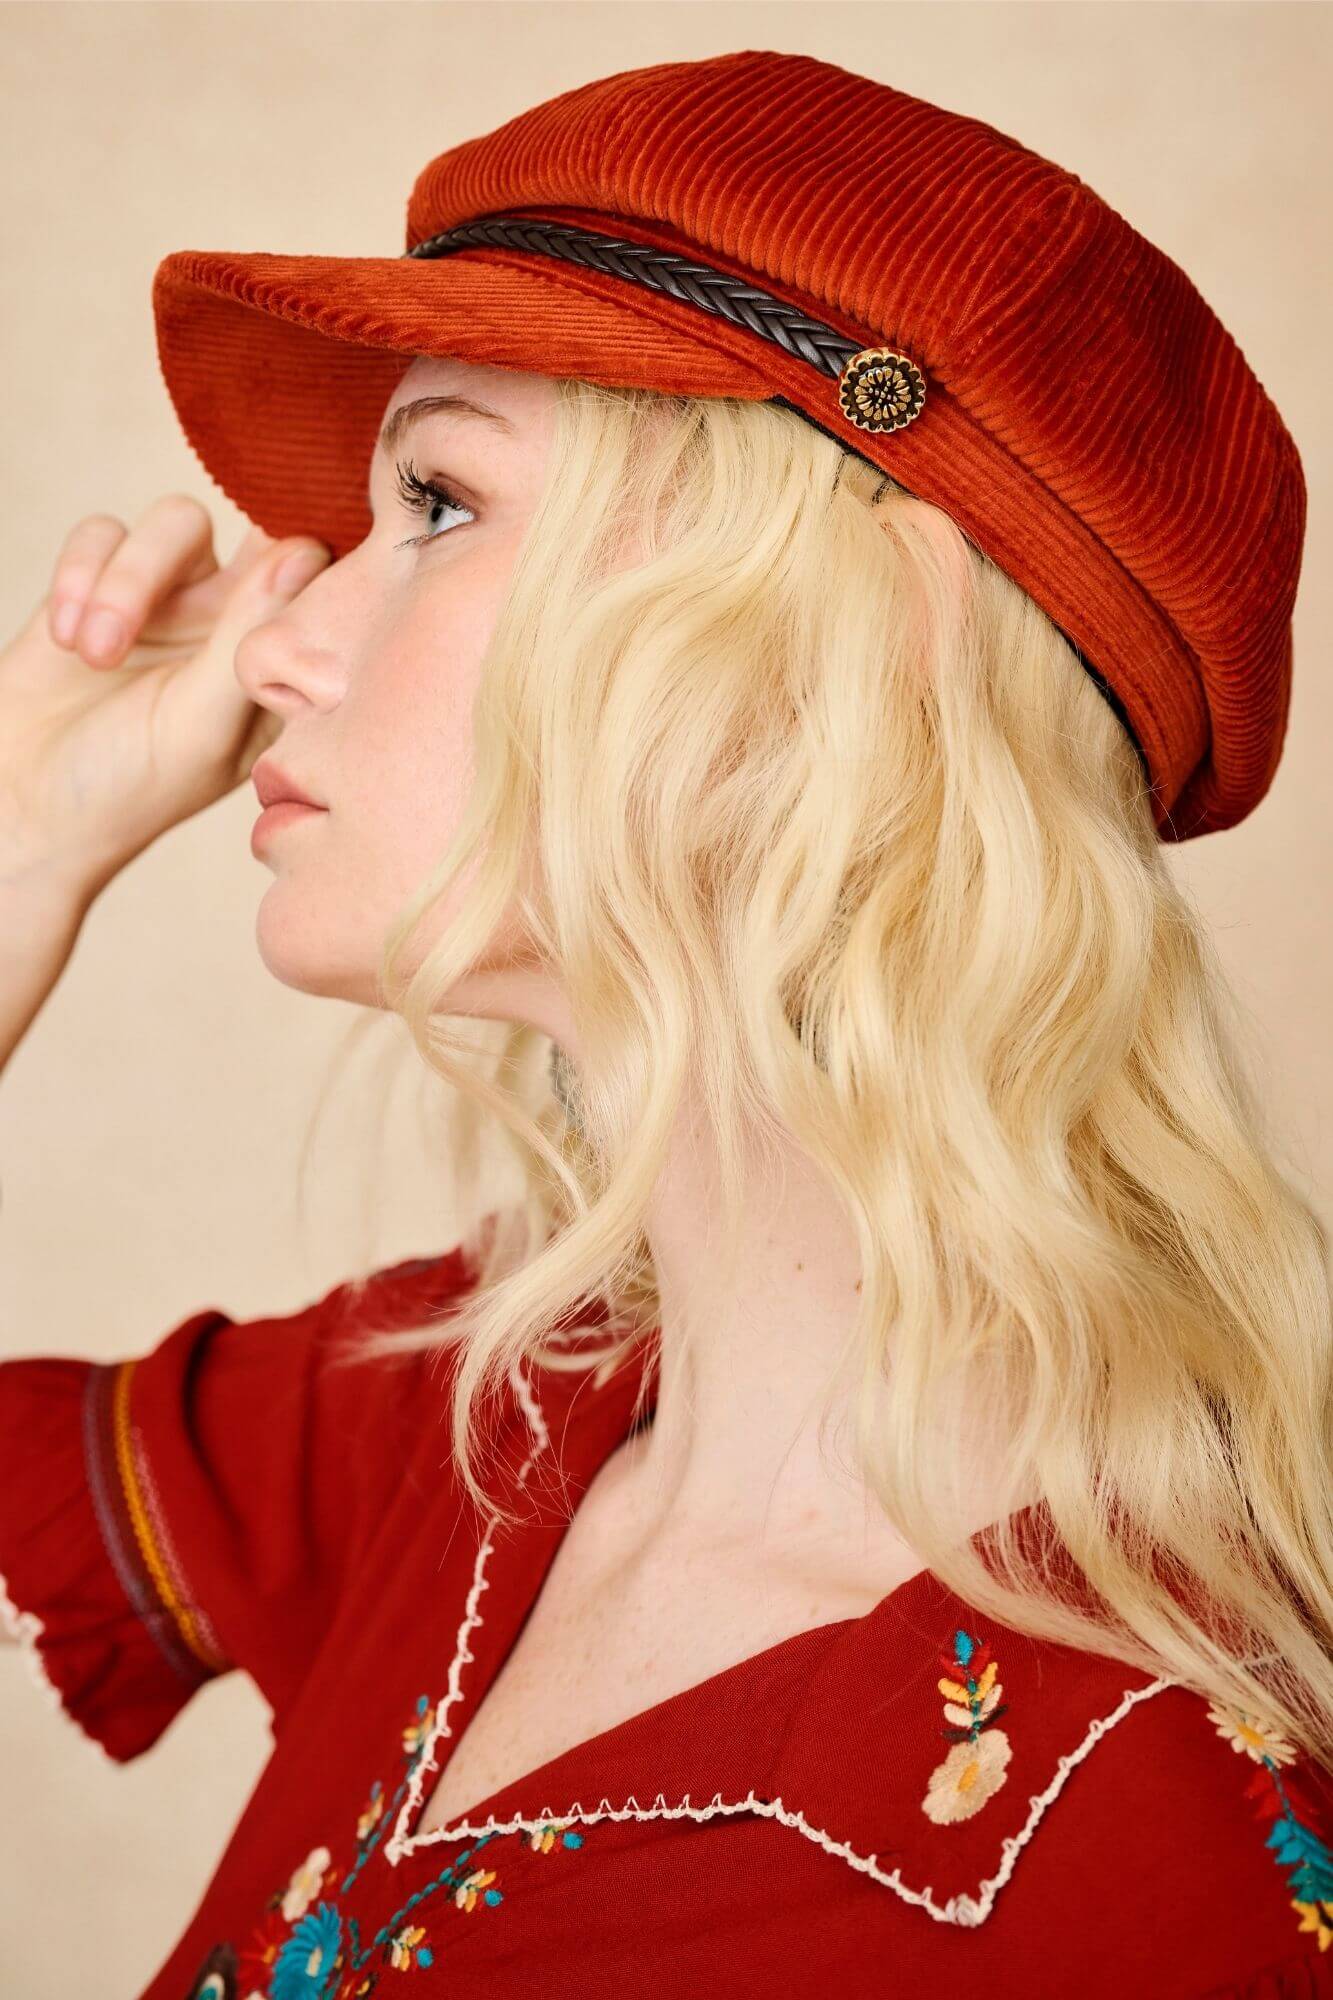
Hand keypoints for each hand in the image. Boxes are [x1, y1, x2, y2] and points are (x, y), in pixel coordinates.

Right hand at [0, 494, 330, 900]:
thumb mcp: (199, 725)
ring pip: (175, 523)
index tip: (288, 549)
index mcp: (274, 664)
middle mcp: (233, 623)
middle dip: (194, 560)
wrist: (27, 805)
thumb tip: (301, 553)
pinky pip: (104, 532)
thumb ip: (248, 637)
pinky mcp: (102, 583)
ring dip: (127, 583)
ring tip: (96, 656)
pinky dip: (80, 578)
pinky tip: (67, 644)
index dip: (314, 549)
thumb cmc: (127, 787)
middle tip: (157, 609)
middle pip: (247, 529)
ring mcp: (171, 599)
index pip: (318, 580)